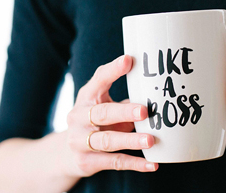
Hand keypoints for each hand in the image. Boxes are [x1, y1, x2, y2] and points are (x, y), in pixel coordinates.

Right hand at [61, 55, 158, 176]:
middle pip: (102, 113)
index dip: (113, 70)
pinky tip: (152, 164)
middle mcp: (78, 118)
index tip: (129, 60)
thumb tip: (158, 93)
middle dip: (124, 112)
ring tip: (151, 140)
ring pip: (107, 140)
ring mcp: (79, 141)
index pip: (98, 80)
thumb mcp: (104, 106)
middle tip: (144, 111)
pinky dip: (135, 164)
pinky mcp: (86, 162)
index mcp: (86, 98)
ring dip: (130, 140)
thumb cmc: (95, 123)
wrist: (66, 154)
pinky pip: (114, 162)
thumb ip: (124, 100)